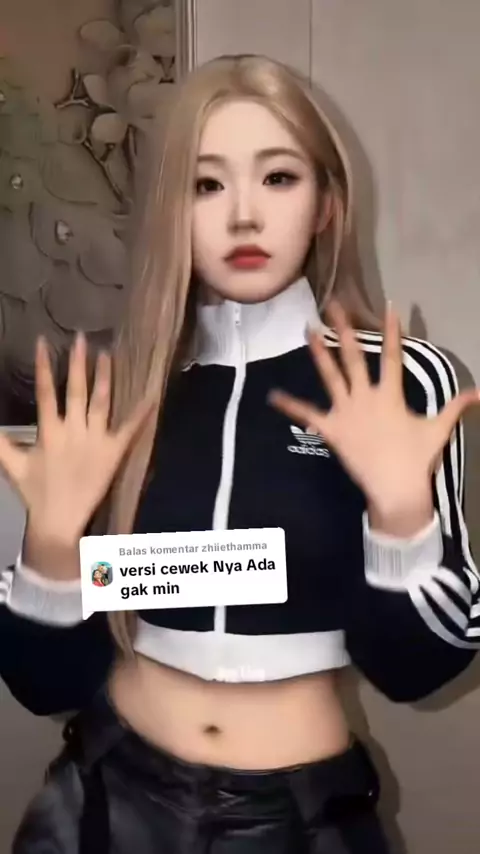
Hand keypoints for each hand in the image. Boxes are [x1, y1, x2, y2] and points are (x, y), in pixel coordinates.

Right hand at [0, 333, 154, 544]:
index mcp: (49, 432)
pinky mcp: (113, 453)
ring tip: (107, 354)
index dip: (45, 366)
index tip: (44, 342)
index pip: (46, 392)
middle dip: (78, 363)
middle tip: (82, 338)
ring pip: (101, 403)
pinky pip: (129, 430)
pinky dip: (141, 413)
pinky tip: (152, 395)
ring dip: (104, 378)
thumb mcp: (12, 464)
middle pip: (76, 391)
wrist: (60, 520)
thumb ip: (0, 441)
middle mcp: (73, 431)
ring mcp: (95, 441)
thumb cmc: (36, 492)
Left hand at [268, 301, 479, 535]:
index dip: (392, 330)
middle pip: (353, 357)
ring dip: (318, 353)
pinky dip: (290, 405)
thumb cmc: (417, 458)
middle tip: (333, 305)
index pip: (392, 355)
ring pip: (330, 376)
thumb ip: (456, 407)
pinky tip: (272, 395)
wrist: (395, 488)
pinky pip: (307, 415)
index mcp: (390, 394)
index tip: (389, 305)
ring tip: (308, 330)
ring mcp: (345, 412)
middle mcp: (365, 397)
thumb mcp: (439, 430)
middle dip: (343, 328)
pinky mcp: (331, 429)